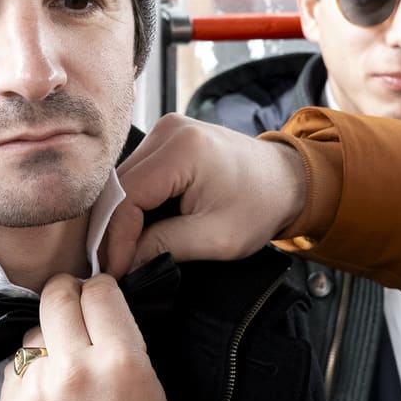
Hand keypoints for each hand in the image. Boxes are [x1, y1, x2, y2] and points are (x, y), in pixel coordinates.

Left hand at [0, 274, 179, 400]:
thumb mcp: (151, 390)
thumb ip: (121, 348)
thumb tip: (95, 319)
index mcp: (122, 360)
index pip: (100, 293)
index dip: (97, 289)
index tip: (95, 295)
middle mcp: (76, 367)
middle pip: (56, 298)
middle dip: (64, 295)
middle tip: (68, 303)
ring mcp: (38, 390)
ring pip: (32, 336)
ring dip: (46, 343)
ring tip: (62, 371)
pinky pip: (15, 372)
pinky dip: (29, 377)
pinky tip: (47, 398)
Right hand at [102, 113, 308, 275]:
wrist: (288, 179)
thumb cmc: (262, 205)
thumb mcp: (216, 238)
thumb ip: (164, 247)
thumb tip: (124, 263)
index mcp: (184, 149)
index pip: (128, 197)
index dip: (116, 237)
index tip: (115, 270)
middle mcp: (169, 130)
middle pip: (119, 186)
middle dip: (112, 229)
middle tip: (112, 267)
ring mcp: (166, 131)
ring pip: (123, 180)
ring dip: (121, 217)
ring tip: (123, 252)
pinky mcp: (167, 139)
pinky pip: (136, 173)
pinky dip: (133, 203)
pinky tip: (136, 229)